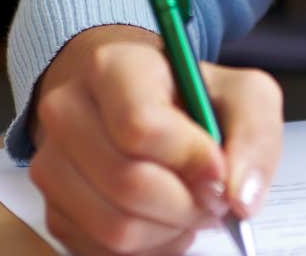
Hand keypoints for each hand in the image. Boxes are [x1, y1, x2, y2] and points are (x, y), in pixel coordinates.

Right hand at [30, 25, 282, 255]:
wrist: (140, 104)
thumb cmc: (193, 98)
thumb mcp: (243, 95)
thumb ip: (255, 135)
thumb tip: (240, 198)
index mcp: (113, 67)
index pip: (140, 127)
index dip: (190, 161)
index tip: (220, 171)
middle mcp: (67, 111)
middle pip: (127, 183)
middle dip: (187, 204)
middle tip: (214, 199)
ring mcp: (51, 163)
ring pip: (114, 227)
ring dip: (169, 231)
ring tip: (190, 207)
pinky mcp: (52, 209)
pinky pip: (101, 251)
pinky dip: (147, 248)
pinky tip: (164, 221)